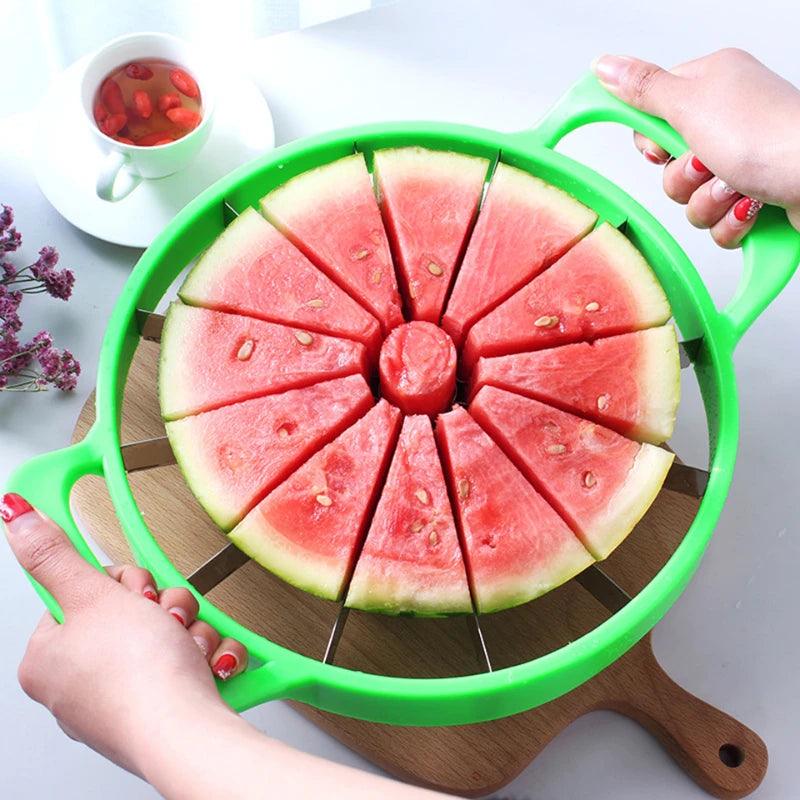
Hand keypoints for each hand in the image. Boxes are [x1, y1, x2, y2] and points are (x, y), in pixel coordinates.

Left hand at [1, 493, 245, 776]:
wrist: (187, 734)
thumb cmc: (137, 680)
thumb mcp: (94, 597)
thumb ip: (55, 554)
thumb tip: (17, 516)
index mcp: (49, 658)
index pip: (86, 591)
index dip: (120, 585)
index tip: (133, 593)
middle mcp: (80, 682)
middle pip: (131, 609)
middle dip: (161, 606)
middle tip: (161, 618)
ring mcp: (123, 697)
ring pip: (166, 631)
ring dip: (188, 630)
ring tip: (185, 647)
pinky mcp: (163, 706)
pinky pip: (188, 660)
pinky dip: (203, 656)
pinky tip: (201, 665)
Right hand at [592, 48, 799, 246]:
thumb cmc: (770, 136)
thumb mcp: (689, 104)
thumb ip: (642, 89)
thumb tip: (604, 65)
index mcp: (713, 86)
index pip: (653, 114)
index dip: (651, 140)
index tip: (660, 148)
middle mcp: (729, 121)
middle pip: (669, 165)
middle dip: (683, 178)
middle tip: (706, 164)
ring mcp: (744, 161)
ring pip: (691, 198)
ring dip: (707, 202)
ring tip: (736, 187)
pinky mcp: (755, 197)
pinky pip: (718, 222)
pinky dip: (731, 221)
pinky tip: (750, 207)